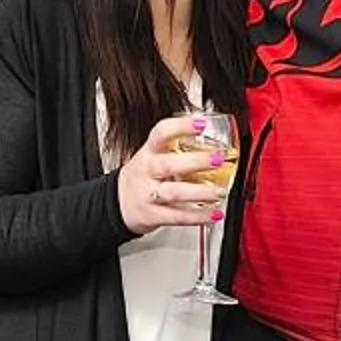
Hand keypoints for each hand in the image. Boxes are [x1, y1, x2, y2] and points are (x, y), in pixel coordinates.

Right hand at [116, 112, 231, 233]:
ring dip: (200, 192)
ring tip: (219, 191)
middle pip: (167, 164)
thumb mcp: (153, 156)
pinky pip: (177, 216)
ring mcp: (148, 194)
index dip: (180, 127)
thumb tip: (217, 145)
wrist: (120, 202)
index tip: (200, 124)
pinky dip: (197, 217)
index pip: (161, 133)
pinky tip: (213, 214)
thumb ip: (179, 149)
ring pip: (174, 192)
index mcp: (149, 151)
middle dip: (195, 161)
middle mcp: (147, 171)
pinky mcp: (152, 215)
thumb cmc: (145, 176)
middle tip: (217, 159)